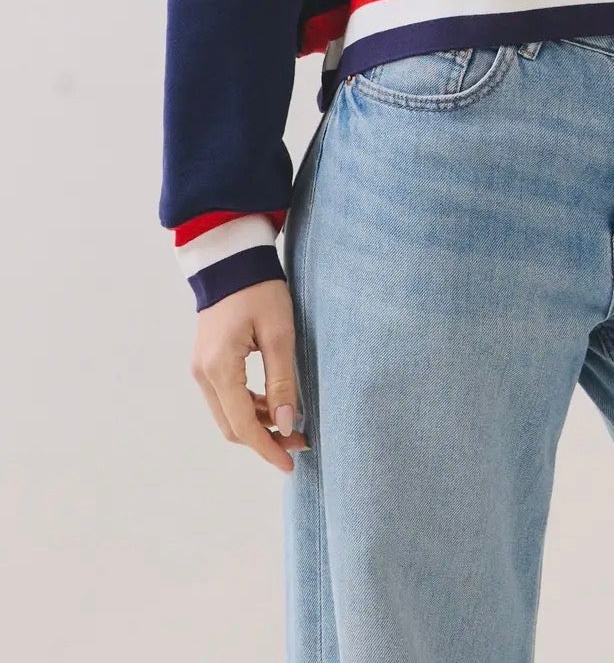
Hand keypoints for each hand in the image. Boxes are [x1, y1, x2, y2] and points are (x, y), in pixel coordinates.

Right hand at [191, 278, 309, 473]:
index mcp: (220, 368)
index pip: (243, 425)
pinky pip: (226, 398)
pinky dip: (250, 408)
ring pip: (228, 414)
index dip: (267, 448)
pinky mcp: (207, 362)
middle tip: (299, 443)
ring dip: (258, 425)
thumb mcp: (279, 333)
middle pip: (232, 426)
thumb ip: (282, 381)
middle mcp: (204, 374)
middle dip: (265, 440)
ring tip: (292, 425)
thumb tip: (287, 425)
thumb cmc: (260, 290)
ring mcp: (201, 369)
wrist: (232, 261)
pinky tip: (274, 405)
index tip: (290, 464)